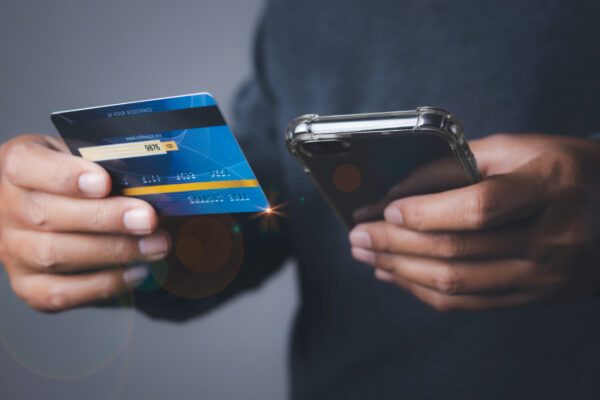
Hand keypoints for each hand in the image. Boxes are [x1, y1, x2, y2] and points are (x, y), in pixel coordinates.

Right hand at [0, 134, 170, 311]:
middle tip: (148, 219)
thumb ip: (107, 164)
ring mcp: (13, 250)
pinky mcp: (28, 285)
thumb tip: (145, 184)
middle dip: (105, 218)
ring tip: (155, 245)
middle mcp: (6, 207)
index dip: (64, 175)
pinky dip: (103, 284)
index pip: (25, 165)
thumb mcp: (89, 158)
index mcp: (18, 164)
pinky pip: (61, 293)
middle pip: (44, 214)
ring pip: (53, 255)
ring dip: (112, 251)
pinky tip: (137, 272)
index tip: (104, 182)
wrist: (66, 210)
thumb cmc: (83, 180)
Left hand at [349, 134, 599, 310]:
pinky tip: (395, 276)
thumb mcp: (521, 147)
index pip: (480, 207)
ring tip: (365, 255)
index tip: (386, 209)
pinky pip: (468, 302)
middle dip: (394, 244)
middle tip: (357, 235)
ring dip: (400, 271)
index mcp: (550, 187)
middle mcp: (551, 239)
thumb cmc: (566, 170)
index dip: (426, 212)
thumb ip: (459, 163)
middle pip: (456, 252)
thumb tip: (400, 190)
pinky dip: (423, 291)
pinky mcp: (532, 297)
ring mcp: (543, 276)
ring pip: (456, 284)